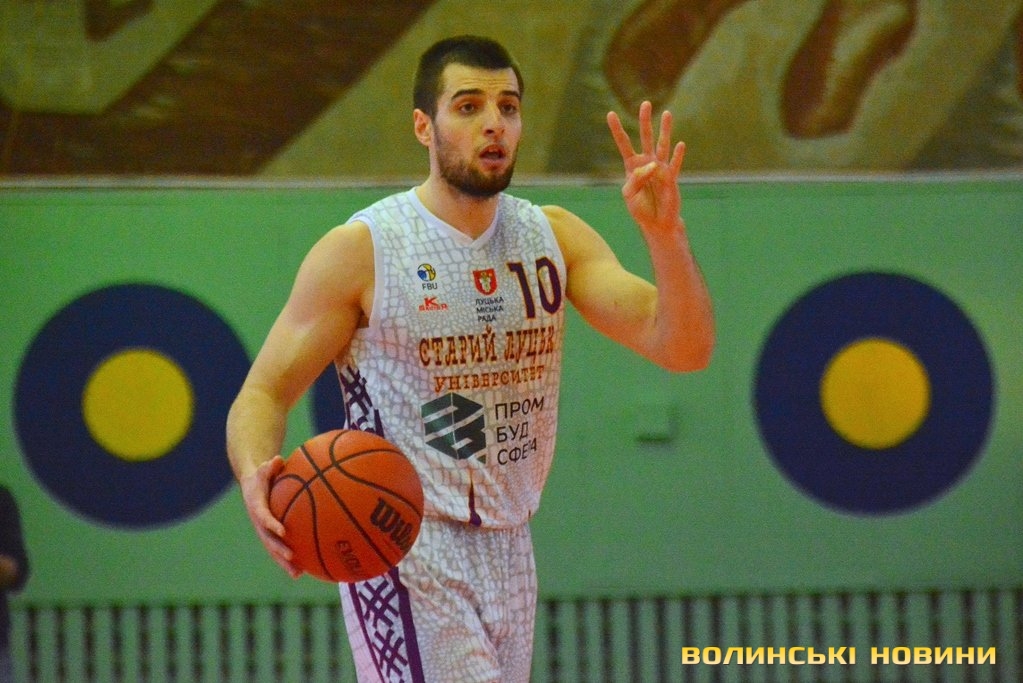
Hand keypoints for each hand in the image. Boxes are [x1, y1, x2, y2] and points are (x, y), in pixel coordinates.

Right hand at [240, 455, 301, 577]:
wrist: (252, 486)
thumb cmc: (262, 476)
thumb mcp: (264, 469)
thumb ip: (270, 466)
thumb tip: (278, 459)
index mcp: (257, 507)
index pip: (263, 517)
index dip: (272, 524)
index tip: (283, 531)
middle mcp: (259, 522)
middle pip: (268, 540)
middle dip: (279, 550)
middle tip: (291, 557)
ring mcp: (264, 531)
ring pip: (274, 549)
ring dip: (284, 562)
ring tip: (298, 574)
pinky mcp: (271, 535)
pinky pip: (280, 548)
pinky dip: (290, 559)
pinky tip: (305, 570)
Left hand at [607, 101, 685, 233]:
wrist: (657, 223)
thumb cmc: (641, 209)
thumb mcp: (630, 195)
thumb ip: (636, 179)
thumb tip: (652, 165)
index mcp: (632, 166)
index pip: (624, 144)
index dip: (617, 130)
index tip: (610, 114)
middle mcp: (647, 163)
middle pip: (645, 138)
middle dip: (645, 121)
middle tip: (645, 104)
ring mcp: (660, 169)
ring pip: (663, 145)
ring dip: (665, 130)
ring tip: (667, 113)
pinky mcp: (671, 178)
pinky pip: (675, 164)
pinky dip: (677, 156)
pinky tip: (680, 144)